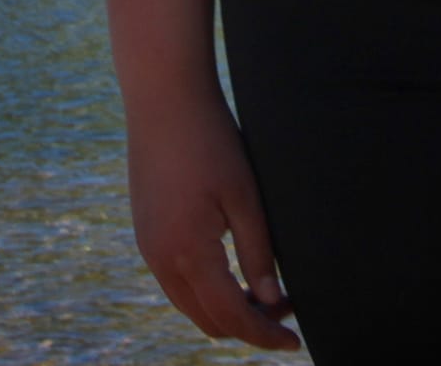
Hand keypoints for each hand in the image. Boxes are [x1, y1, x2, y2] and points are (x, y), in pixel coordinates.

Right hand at [123, 84, 298, 349]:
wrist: (163, 98)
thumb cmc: (211, 140)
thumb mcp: (245, 198)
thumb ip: (258, 254)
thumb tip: (272, 302)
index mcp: (188, 253)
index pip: (232, 316)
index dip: (266, 334)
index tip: (295, 342)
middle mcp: (160, 259)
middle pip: (207, 320)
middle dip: (248, 325)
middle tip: (286, 312)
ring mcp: (148, 247)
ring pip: (189, 305)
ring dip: (225, 309)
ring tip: (264, 294)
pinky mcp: (145, 232)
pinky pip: (176, 282)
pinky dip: (205, 290)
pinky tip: (232, 272)